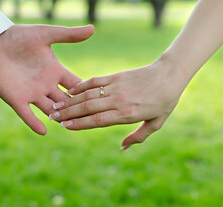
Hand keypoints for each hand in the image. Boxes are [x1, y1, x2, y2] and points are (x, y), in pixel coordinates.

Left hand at [0, 24, 94, 134]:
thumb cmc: (19, 36)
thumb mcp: (46, 34)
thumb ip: (68, 35)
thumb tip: (93, 28)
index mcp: (55, 71)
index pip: (76, 84)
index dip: (86, 91)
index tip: (101, 99)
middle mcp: (46, 85)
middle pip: (66, 101)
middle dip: (76, 109)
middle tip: (91, 118)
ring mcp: (31, 93)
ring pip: (50, 110)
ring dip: (59, 118)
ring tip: (70, 127)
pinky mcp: (16, 99)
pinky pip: (27, 114)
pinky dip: (34, 123)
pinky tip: (44, 131)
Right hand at [49, 58, 185, 149]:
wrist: (170, 74)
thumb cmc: (165, 101)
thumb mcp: (156, 123)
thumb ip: (138, 137)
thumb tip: (122, 148)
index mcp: (127, 114)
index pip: (97, 120)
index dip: (79, 124)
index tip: (64, 127)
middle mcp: (118, 100)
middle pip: (88, 108)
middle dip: (68, 113)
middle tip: (52, 117)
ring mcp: (116, 86)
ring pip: (88, 94)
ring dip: (70, 101)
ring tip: (56, 105)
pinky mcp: (116, 76)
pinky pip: (95, 81)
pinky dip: (81, 86)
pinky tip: (70, 91)